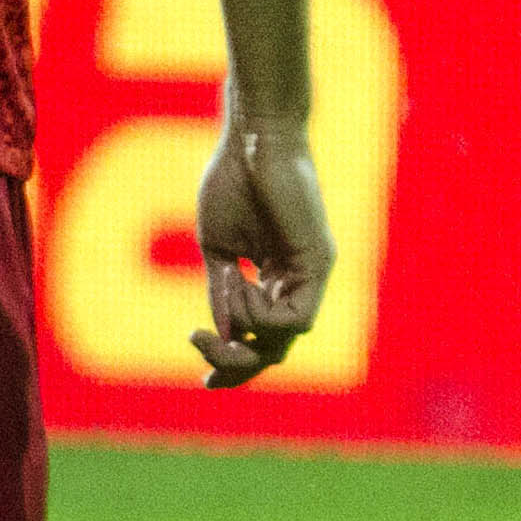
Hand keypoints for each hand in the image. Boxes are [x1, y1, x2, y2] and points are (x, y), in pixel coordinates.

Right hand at [191, 117, 330, 384]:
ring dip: (244, 334)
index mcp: (274, 278)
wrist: (251, 139)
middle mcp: (297, 281)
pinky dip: (261, 316)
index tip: (203, 381)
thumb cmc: (231, 181)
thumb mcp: (218, 249)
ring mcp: (311, 274)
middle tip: (201, 353)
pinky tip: (242, 287)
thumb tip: (222, 336)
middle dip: (235, 366)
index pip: (261, 338)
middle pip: (274, 349)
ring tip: (227, 293)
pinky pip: (295, 319)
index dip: (233, 365)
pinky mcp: (319, 263)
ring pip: (284, 339)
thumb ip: (223, 293)